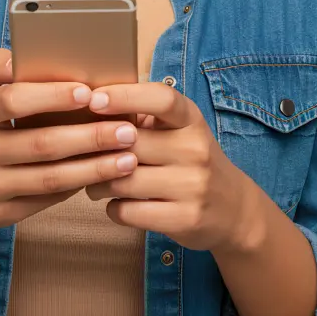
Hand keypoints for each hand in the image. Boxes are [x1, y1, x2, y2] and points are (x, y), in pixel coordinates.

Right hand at [0, 49, 141, 233]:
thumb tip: (24, 56)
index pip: (13, 102)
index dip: (52, 96)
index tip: (89, 92)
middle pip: (41, 144)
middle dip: (90, 137)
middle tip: (126, 129)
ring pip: (50, 178)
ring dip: (94, 168)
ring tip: (128, 157)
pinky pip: (46, 199)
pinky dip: (77, 186)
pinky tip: (103, 174)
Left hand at [84, 81, 256, 253]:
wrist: (234, 210)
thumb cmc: (192, 161)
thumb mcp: (180, 130)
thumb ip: (144, 117)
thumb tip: (90, 103)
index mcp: (191, 120)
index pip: (161, 99)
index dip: (125, 96)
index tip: (94, 100)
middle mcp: (196, 149)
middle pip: (131, 144)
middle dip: (97, 150)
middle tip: (82, 155)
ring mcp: (193, 186)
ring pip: (124, 181)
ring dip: (99, 183)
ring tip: (95, 183)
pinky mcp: (185, 219)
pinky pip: (129, 212)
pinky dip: (113, 209)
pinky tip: (117, 204)